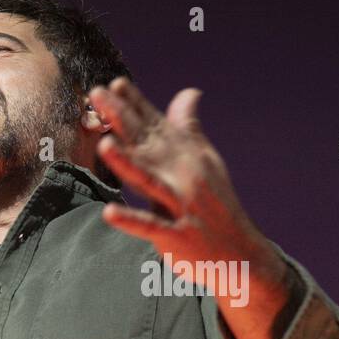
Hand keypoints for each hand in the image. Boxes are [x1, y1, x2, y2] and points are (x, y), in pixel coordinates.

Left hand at [90, 78, 282, 299]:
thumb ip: (188, 130)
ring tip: (105, 144)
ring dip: (127, 163)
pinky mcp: (175, 235)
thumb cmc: (215, 206)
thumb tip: (188, 93)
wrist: (240, 254)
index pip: (157, 125)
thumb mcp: (205, 163)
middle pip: (147, 143)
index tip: (114, 83)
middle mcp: (184, 175)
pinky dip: (130, 220)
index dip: (136, 104)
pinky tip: (109, 212)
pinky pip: (150, 226)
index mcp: (187, 158)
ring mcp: (180, 205)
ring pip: (149, 180)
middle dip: (122, 118)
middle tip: (97, 95)